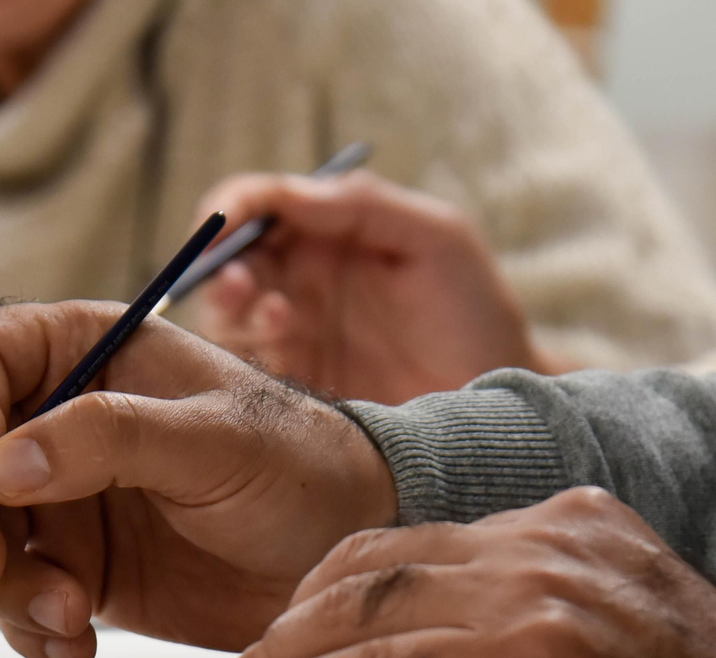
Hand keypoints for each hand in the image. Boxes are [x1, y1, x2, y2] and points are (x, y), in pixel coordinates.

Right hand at [0, 300, 397, 657]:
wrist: (341, 556)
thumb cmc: (300, 465)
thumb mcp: (215, 438)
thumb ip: (110, 438)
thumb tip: (2, 463)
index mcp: (83, 351)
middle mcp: (53, 420)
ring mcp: (56, 499)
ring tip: (66, 612)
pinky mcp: (70, 568)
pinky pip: (9, 599)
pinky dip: (27, 627)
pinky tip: (75, 638)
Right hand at [193, 171, 559, 404]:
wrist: (496, 406)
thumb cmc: (476, 312)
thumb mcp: (435, 237)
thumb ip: (363, 205)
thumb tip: (288, 193)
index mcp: (326, 231)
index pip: (258, 205)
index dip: (228, 211)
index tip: (219, 227)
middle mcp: (298, 279)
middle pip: (229, 262)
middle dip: (220, 269)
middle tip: (239, 286)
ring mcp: (291, 335)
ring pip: (227, 317)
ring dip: (234, 314)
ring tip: (279, 318)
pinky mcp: (288, 387)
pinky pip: (243, 372)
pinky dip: (246, 362)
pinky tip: (286, 358)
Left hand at [202, 487, 715, 657]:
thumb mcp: (607, 611)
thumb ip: (517, 602)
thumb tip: (413, 639)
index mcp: (560, 522)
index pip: (408, 543)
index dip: (329, 588)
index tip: (286, 624)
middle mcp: (540, 544)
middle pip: (373, 569)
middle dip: (292, 623)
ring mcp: (533, 595)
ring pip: (367, 614)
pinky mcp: (529, 657)